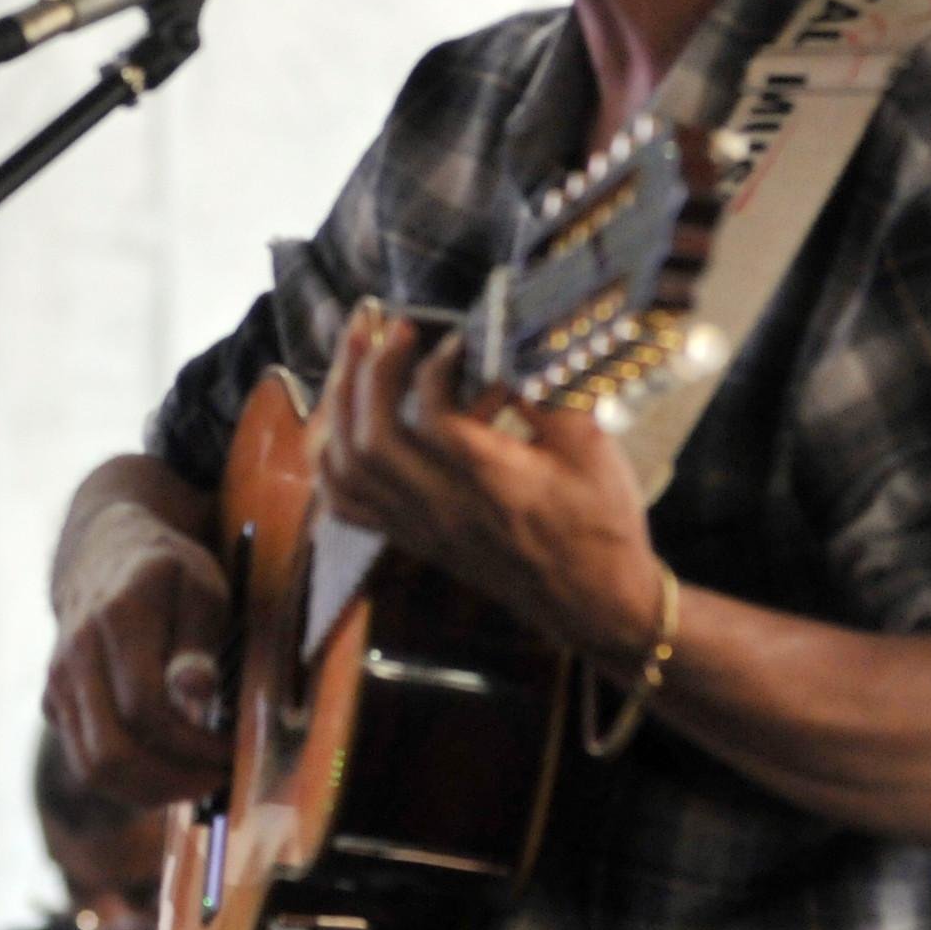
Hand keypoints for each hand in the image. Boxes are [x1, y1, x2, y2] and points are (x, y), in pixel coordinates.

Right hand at [44, 498, 232, 804]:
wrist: (103, 553)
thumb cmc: (167, 573)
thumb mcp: (200, 588)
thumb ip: (198, 640)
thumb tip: (196, 689)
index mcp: (116, 618)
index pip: (146, 709)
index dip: (193, 744)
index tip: (232, 752)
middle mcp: (75, 654)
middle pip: (111, 752)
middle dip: (171, 781)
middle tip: (215, 779)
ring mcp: (56, 681)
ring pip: (92, 769)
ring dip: (148, 791)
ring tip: (194, 783)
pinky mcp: (52, 703)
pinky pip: (84, 762)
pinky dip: (126, 781)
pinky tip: (166, 767)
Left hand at [314, 301, 663, 661]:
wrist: (594, 602)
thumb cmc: (600, 523)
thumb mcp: (594, 451)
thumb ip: (549, 396)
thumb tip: (507, 346)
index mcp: (495, 482)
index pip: (435, 419)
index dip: (434, 367)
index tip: (454, 337)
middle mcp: (447, 507)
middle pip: (374, 441)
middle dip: (368, 373)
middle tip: (384, 327)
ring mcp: (422, 526)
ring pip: (349, 470)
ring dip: (339, 408)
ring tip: (352, 359)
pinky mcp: (412, 537)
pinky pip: (346, 505)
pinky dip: (331, 459)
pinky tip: (339, 424)